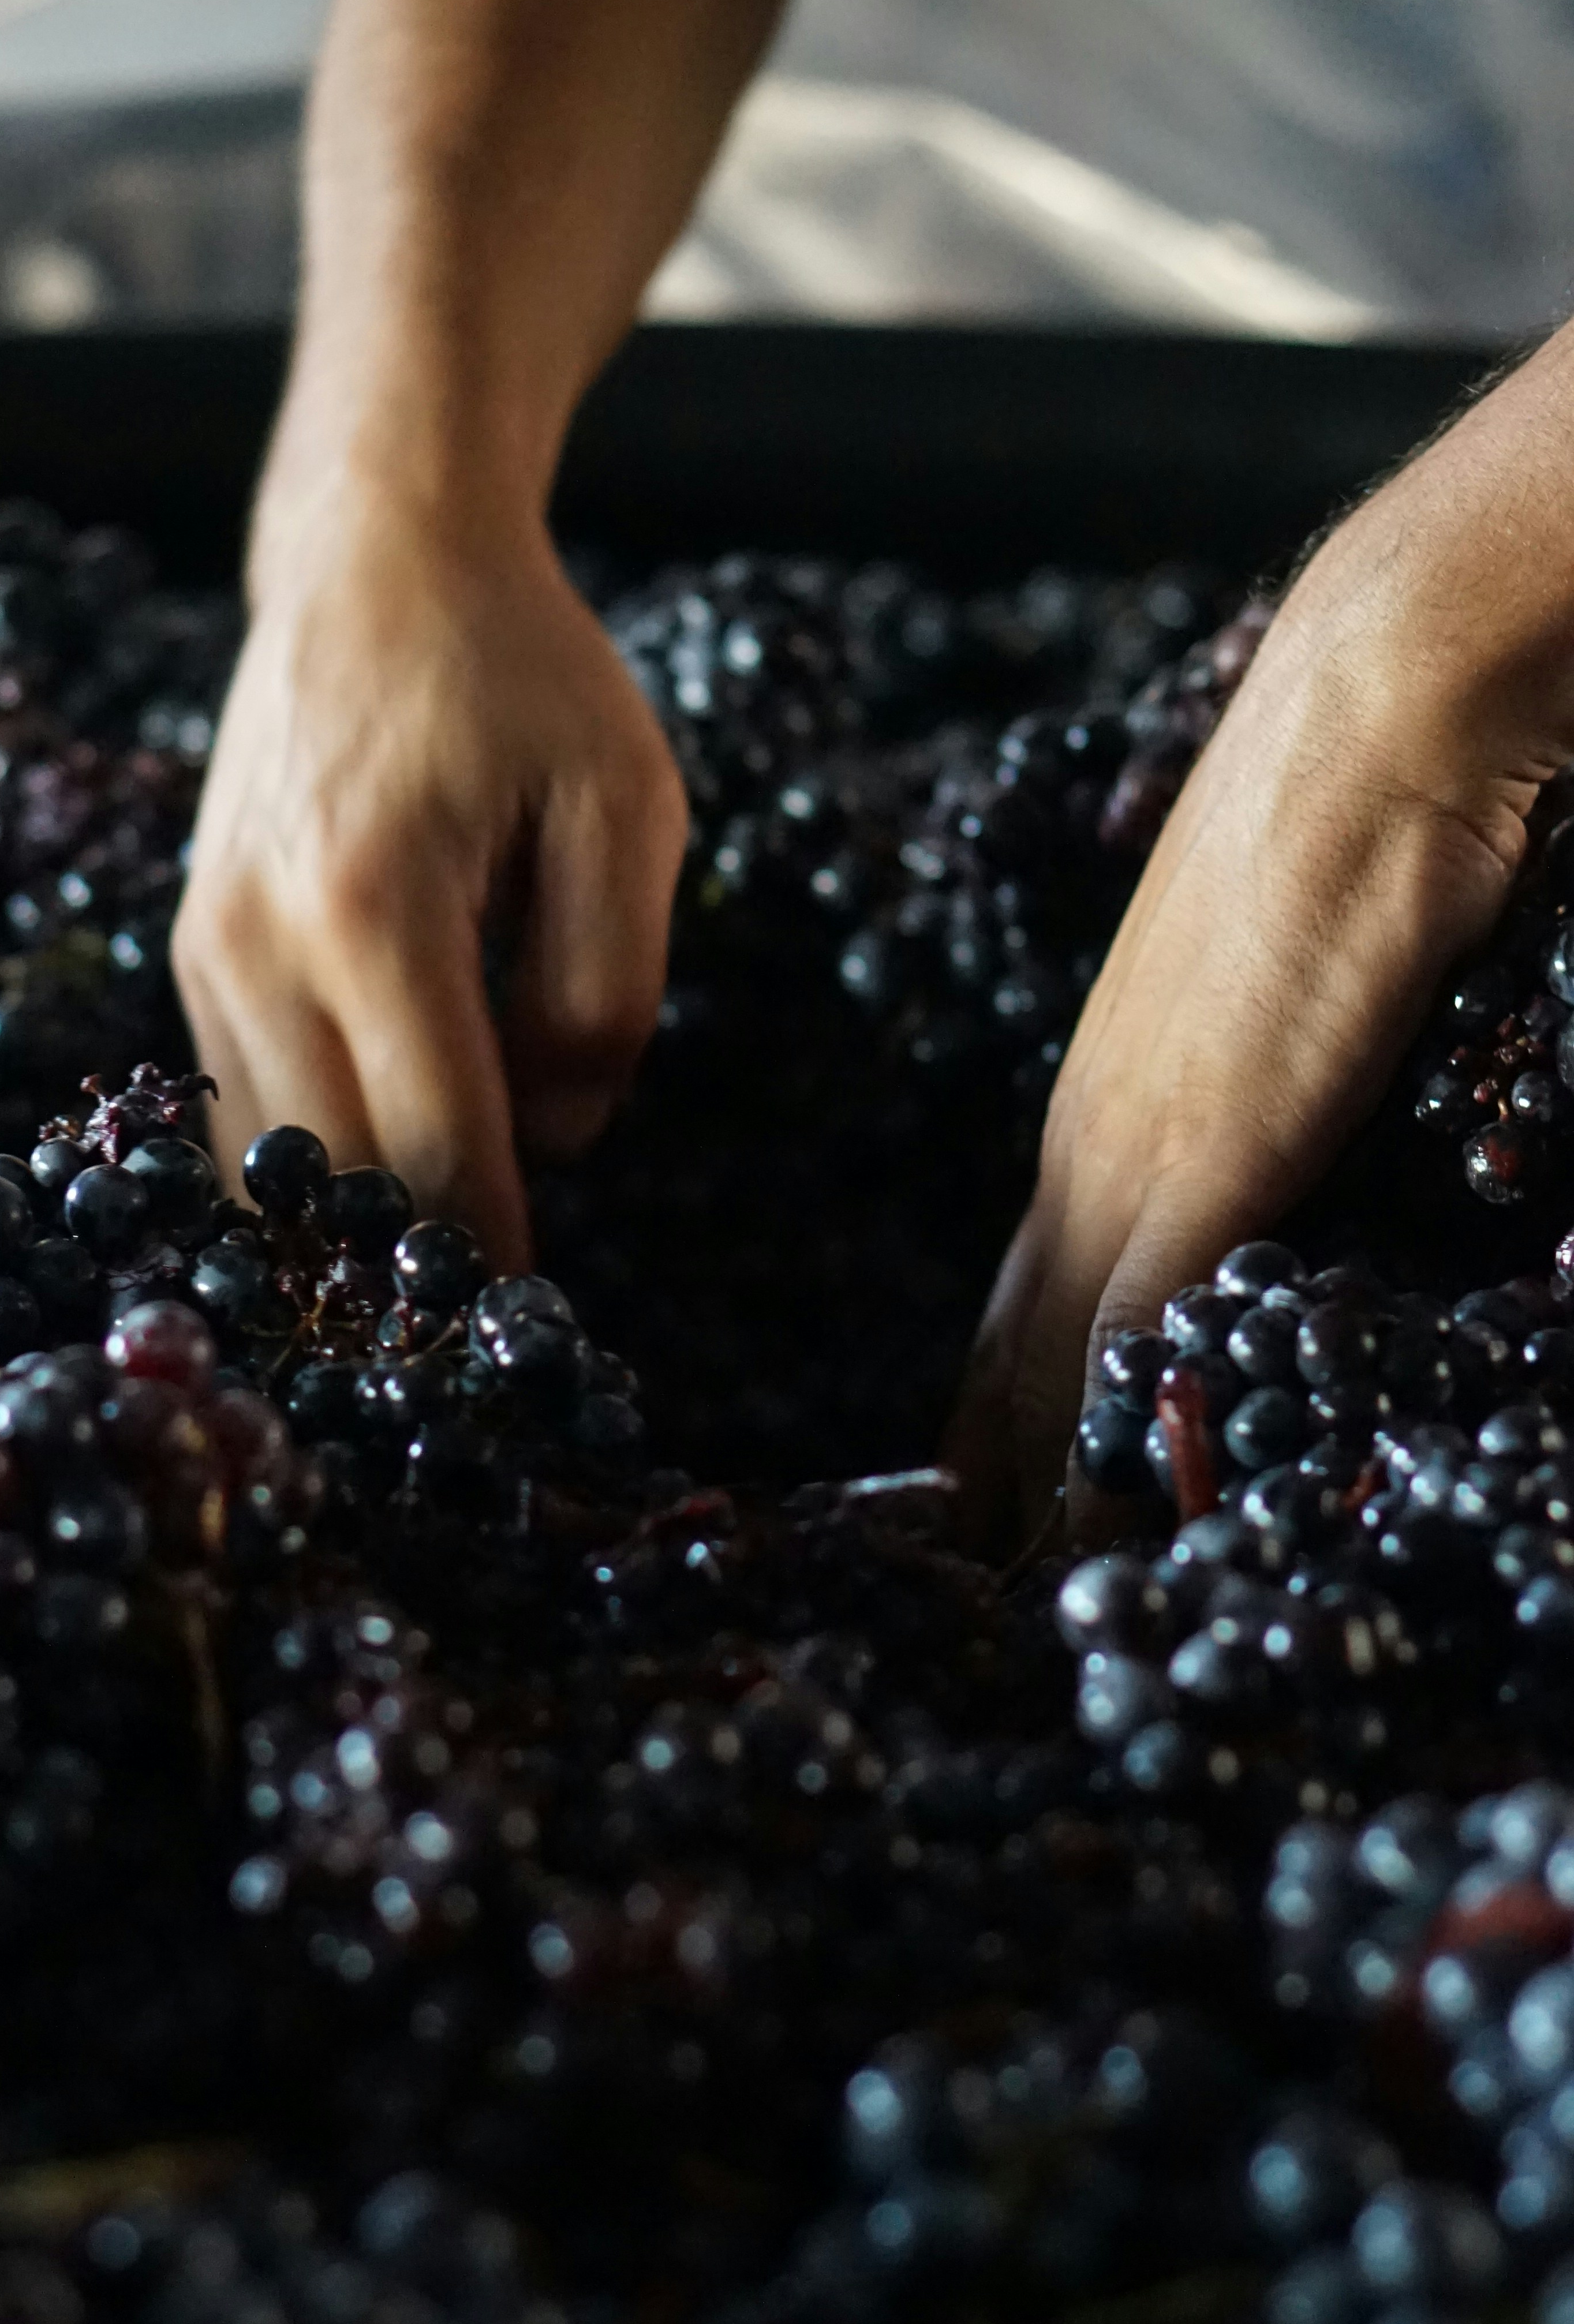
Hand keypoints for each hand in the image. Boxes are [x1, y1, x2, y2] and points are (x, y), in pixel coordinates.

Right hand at [173, 480, 687, 1269]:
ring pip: (268, 1164)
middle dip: (416, 1261)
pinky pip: (236, 1112)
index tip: (533, 1322)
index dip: (494, 1248)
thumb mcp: (628, 809)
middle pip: (342, 1174)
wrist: (373, 561)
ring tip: (429, 1267)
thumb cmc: (522, 680)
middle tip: (485, 1325)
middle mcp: (260, 940)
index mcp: (374, 905)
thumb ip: (607, 990)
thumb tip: (555, 1136)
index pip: (439, 1143)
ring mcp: (207, 948)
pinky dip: (303, 1169)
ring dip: (350, 1227)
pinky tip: (372, 1184)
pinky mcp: (191, 952)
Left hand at [951, 352, 1573, 1554]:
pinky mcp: (1203, 1168)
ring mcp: (1135, 1163)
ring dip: (1035, 1495)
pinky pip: (1134, 1342)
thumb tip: (1270, 1150)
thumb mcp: (1276, 998)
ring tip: (1003, 1608)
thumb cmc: (1340, 829)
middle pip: (1009, 1356)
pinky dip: (1111, 1448)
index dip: (995, 1413)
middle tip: (948, 1598)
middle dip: (985, 1484)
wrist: (1376, 715)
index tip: (967, 1511)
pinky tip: (1099, 1537)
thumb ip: (1257, 1097)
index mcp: (1103, 1114)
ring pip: (1050, 1369)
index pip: (1022, 1301)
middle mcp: (1089, 1150)